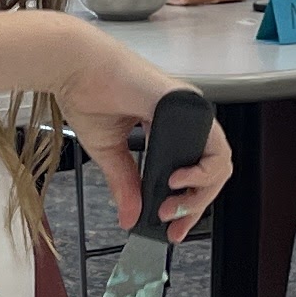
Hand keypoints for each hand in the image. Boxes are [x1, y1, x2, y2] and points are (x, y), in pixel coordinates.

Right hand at [52, 21, 232, 239]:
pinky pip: (213, 145)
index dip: (187, 204)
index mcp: (169, 126)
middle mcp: (185, 118)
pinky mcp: (187, 105)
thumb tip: (130, 218)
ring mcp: (189, 111)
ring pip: (219, 163)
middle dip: (194, 207)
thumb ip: (125, 185)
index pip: (194, 173)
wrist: (76, 68)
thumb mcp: (110, 153)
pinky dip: (203, 171)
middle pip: (212, 173)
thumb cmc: (89, 94)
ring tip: (172, 205)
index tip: (171, 227)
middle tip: (172, 224)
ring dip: (201, 194)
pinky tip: (178, 181)